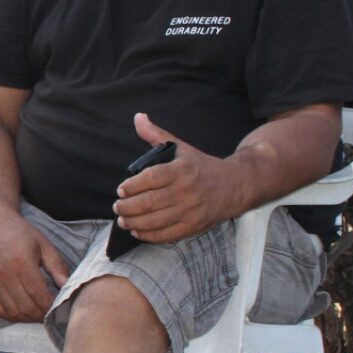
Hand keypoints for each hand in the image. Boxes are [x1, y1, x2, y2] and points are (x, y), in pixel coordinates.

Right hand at [0, 213, 68, 322]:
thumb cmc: (21, 234)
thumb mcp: (44, 245)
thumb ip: (57, 267)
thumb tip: (68, 287)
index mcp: (22, 263)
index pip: (38, 295)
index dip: (50, 307)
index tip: (59, 308)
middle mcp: (5, 274)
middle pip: (26, 307)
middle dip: (41, 315)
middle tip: (50, 313)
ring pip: (13, 312)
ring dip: (27, 318)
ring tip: (38, 313)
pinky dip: (12, 316)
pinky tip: (22, 311)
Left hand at [112, 113, 246, 243]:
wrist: (236, 185)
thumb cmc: (202, 166)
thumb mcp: (181, 147)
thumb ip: (156, 135)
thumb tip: (138, 117)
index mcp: (182, 170)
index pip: (151, 178)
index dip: (132, 186)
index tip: (121, 190)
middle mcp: (187, 191)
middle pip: (149, 203)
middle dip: (127, 207)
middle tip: (117, 206)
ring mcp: (191, 210)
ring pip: (155, 221)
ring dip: (133, 222)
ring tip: (123, 219)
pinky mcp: (194, 226)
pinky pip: (167, 235)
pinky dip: (149, 235)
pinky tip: (138, 231)